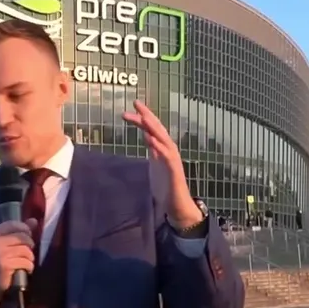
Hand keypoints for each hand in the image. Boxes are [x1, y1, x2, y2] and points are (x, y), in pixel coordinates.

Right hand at [0, 219, 36, 307]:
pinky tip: (25, 270)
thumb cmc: (0, 264)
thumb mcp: (5, 245)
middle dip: (29, 246)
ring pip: (26, 250)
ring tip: (25, 263)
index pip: (13, 224)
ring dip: (30, 258)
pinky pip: (26, 262)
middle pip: (23, 236)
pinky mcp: (5, 264)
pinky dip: (29, 267)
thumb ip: (19, 232)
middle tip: (27, 254)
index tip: (27, 236)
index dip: (24, 229)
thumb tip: (34, 220)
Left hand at [122, 100, 203, 228]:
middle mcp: (169, 150)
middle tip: (136, 103)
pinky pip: (166, 155)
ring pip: (163, 138)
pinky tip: (151, 139)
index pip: (152, 129)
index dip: (144, 117)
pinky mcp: (173, 170)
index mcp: (162, 149)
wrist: (176, 204)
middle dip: (147, 115)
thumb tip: (146, 135)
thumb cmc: (165, 185)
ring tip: (143, 116)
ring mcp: (172, 159)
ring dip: (153, 127)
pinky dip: (159, 146)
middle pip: (157, 129)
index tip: (132, 107)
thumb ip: (152, 150)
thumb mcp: (155, 163)